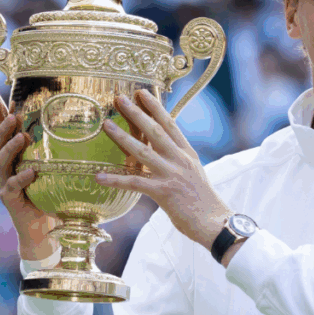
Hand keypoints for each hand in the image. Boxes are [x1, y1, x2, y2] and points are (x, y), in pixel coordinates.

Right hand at [0, 102, 60, 259]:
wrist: (42, 228)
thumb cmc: (49, 192)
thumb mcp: (50, 167)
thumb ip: (53, 150)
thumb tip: (73, 125)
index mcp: (12, 158)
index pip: (0, 134)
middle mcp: (4, 168)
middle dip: (0, 128)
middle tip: (12, 115)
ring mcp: (4, 183)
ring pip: (0, 162)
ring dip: (9, 148)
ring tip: (20, 136)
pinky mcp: (10, 200)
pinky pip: (11, 187)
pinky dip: (20, 178)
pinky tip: (30, 171)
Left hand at [96, 90, 230, 251]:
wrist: (214, 222)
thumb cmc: (203, 201)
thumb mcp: (194, 173)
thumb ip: (178, 160)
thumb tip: (161, 151)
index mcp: (187, 153)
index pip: (170, 124)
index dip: (155, 107)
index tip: (143, 92)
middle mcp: (180, 159)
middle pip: (155, 131)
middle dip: (137, 113)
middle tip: (120, 98)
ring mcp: (172, 174)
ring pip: (143, 151)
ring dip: (122, 137)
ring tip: (106, 125)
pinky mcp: (163, 192)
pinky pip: (135, 183)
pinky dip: (116, 179)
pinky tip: (99, 176)